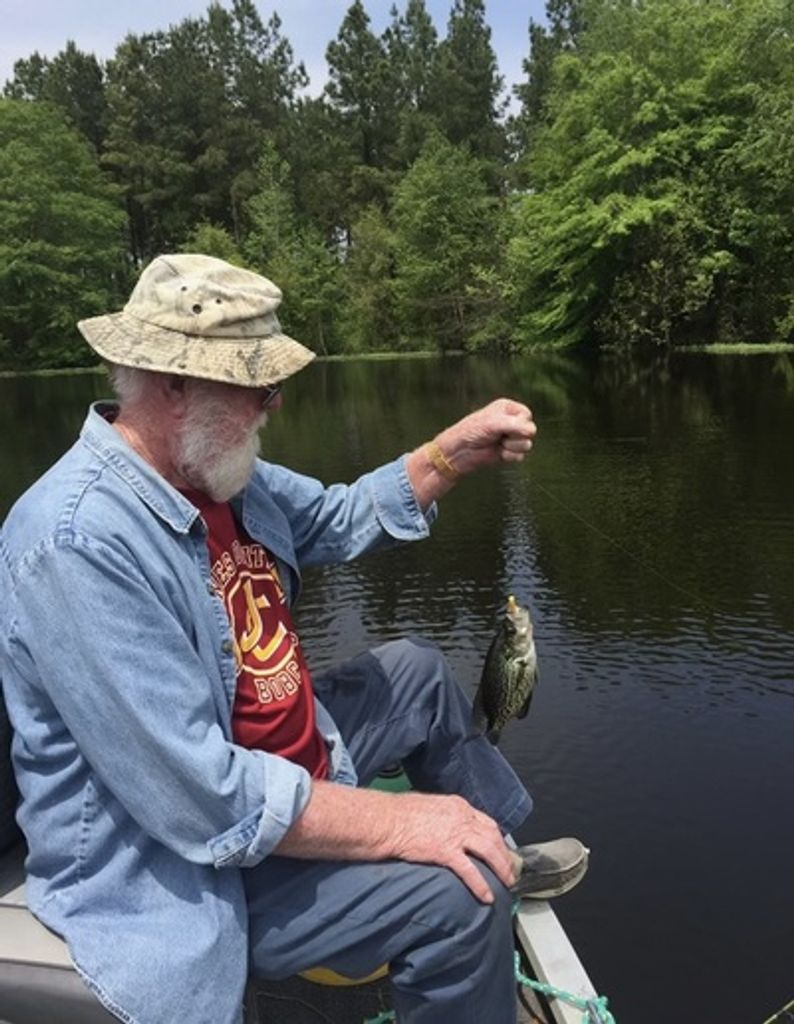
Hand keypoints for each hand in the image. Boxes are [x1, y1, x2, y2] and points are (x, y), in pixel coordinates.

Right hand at [386, 792, 517, 902]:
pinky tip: (486, 897)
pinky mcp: (446, 851)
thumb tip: (446, 826)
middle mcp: (462, 817)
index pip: (486, 822)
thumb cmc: (400, 812)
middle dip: (505, 855)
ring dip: (501, 869)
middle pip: (493, 836)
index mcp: (458, 806)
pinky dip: (480, 885)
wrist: (386, 820)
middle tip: (510, 870)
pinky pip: (469, 871)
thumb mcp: (429, 806)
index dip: (497, 838)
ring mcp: (455, 834)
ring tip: (507, 883)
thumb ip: (443, 815)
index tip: (501, 849)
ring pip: (488, 852)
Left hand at [435, 398, 536, 477]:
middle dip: (515, 436)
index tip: (503, 425)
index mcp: (508, 408)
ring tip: (498, 444)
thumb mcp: (493, 423)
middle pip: (530, 431)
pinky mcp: (509, 451)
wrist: (459, 451)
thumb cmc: (472, 432)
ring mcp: (510, 437)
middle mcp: (511, 421)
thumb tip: (531, 432)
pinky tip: (499, 453)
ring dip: (512, 447)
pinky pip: (521, 456)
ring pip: (527, 444)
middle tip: (499, 436)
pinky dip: (510, 456)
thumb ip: (515, 425)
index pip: (527, 415)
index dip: (518, 423)